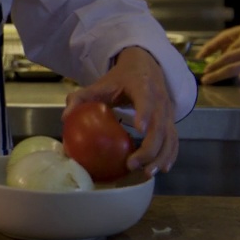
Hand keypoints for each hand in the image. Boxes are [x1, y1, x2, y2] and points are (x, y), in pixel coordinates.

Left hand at [65, 47, 177, 176]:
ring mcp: (168, 112)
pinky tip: (161, 169)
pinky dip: (170, 155)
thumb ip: (80, 97)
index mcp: (142, 86)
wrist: (145, 66)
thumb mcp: (100, 83)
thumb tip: (65, 117)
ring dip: (160, 156)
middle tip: (131, 163)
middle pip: (160, 126)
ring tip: (146, 173)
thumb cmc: (120, 78)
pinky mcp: (171, 121)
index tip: (139, 129)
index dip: (144, 113)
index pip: (146, 99)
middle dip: (149, 148)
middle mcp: (160, 100)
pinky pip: (174, 140)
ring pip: (170, 137)